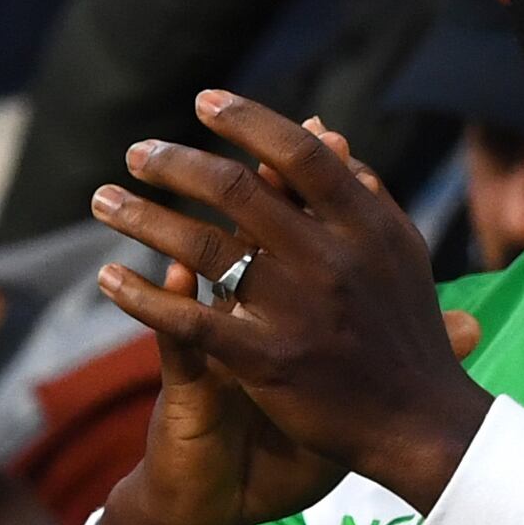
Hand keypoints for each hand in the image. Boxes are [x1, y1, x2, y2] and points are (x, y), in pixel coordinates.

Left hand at [95, 96, 478, 505]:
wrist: (420, 423)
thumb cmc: (407, 334)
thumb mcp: (398, 251)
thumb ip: (360, 192)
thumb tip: (323, 133)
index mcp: (365, 224)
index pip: (298, 154)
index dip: (248, 121)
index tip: (203, 101)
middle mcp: (330, 257)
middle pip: (238, 191)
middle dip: (177, 164)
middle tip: (136, 152)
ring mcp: (297, 308)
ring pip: (204, 248)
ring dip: (144, 219)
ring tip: (103, 200)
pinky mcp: (267, 359)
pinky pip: (191, 321)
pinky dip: (144, 298)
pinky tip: (109, 279)